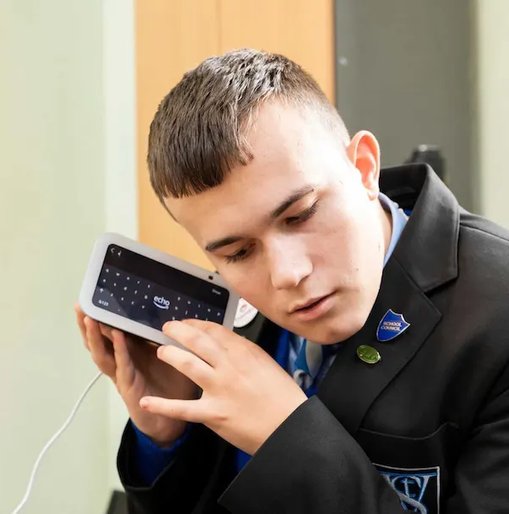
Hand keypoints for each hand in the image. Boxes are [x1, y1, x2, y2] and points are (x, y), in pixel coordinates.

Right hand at [75, 306, 198, 445]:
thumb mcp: (173, 356)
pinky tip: (118, 337)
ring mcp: (122, 375)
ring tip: (90, 318)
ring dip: (95, 336)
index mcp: (131, 353)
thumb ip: (171, 337)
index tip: (95, 298)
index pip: (112, 331)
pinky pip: (122, 366)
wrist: (171, 419)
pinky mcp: (128, 387)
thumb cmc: (172, 386)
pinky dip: (120, 351)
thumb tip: (179, 313)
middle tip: (81, 304)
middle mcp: (122, 362)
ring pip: (102, 354)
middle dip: (89, 324)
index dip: (102, 317)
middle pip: (99, 341)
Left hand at [139, 319, 306, 454]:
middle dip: (178, 331)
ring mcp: (220, 388)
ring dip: (170, 355)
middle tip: (167, 327)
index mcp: (244, 352)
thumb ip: (244, 352)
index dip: (196, 324)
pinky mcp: (213, 413)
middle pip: (197, 341)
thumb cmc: (283, 396)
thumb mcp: (266, 363)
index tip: (188, 323)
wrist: (290, 426)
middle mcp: (230, 366)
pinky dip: (163, 406)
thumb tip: (227, 344)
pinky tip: (147, 403)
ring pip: (187, 364)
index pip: (214, 330)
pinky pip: (183, 408)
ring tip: (161, 351)